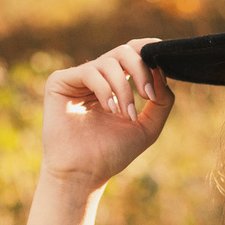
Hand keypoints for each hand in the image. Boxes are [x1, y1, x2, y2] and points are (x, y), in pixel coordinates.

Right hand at [40, 39, 172, 190]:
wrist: (84, 174)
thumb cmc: (112, 153)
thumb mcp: (147, 127)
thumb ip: (162, 101)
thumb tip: (163, 73)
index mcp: (116, 82)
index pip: (134, 53)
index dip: (149, 51)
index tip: (164, 68)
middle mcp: (97, 76)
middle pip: (125, 51)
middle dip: (141, 71)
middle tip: (148, 96)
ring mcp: (77, 78)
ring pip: (109, 62)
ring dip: (124, 89)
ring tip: (126, 114)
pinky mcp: (59, 82)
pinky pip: (90, 72)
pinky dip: (105, 90)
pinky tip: (110, 110)